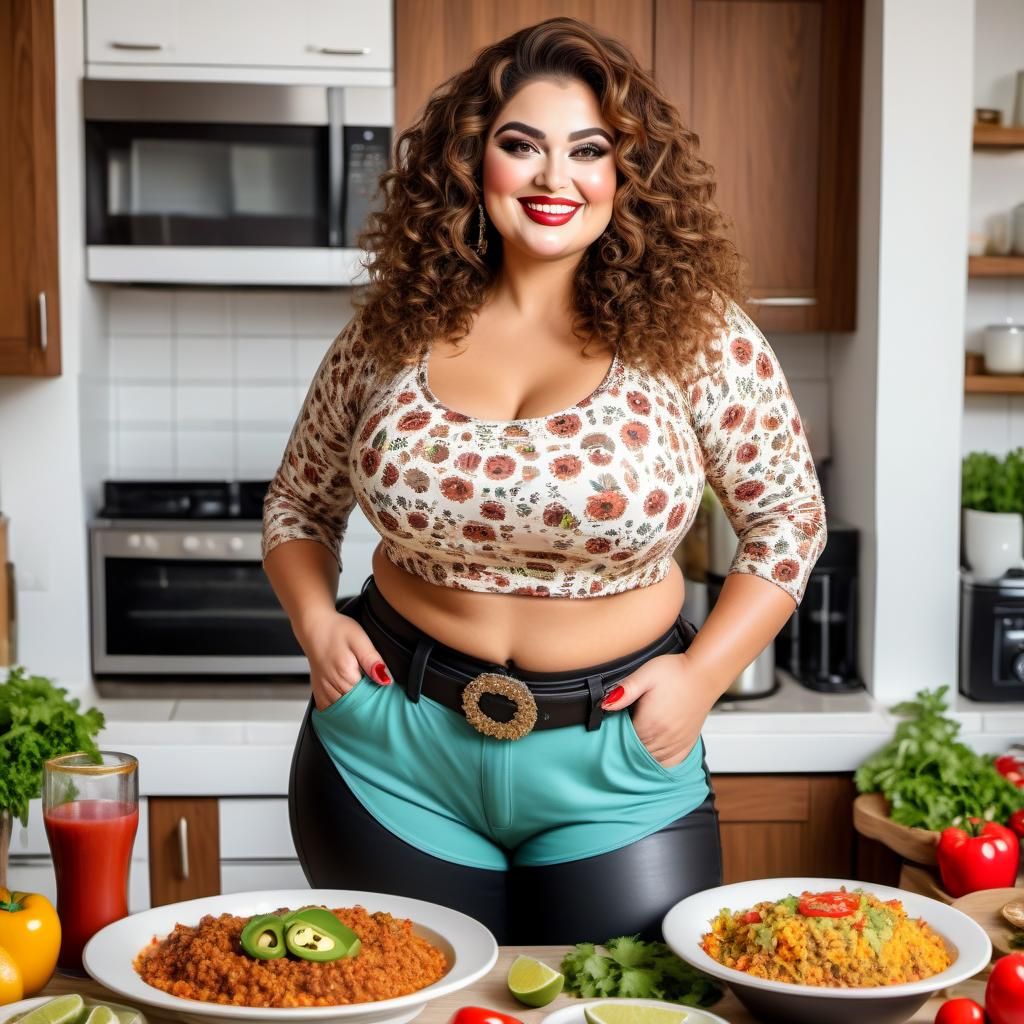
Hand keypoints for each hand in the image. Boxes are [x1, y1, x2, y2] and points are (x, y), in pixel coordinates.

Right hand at [296, 609, 391, 710]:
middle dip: (367, 704)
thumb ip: (372, 661)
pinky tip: (346, 701)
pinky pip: (328, 709)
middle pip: (355, 707)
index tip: (385, 694)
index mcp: (345, 675)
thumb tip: (386, 679)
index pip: (368, 698)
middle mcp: (333, 686)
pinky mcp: (319, 691)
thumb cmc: (336, 630)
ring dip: (353, 708)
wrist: (314, 626)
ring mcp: (324, 690)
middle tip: (375, 694)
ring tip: (362, 696)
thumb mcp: (360, 640)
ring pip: (342, 711)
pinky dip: (339, 709)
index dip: (378, 697)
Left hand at [601, 652, 713, 768]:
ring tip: (635, 742)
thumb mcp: (645, 674)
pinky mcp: (687, 742)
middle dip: (627, 746)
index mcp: (650, 724)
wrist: (704, 673)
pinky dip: (660, 761)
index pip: (624, 741)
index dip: (615, 735)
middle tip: (622, 733)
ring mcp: (676, 742)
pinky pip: (670, 762)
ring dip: (641, 754)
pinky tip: (654, 754)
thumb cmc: (676, 672)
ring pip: (652, 759)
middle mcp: (664, 738)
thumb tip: (606, 704)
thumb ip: (625, 690)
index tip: (613, 727)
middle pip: (637, 753)